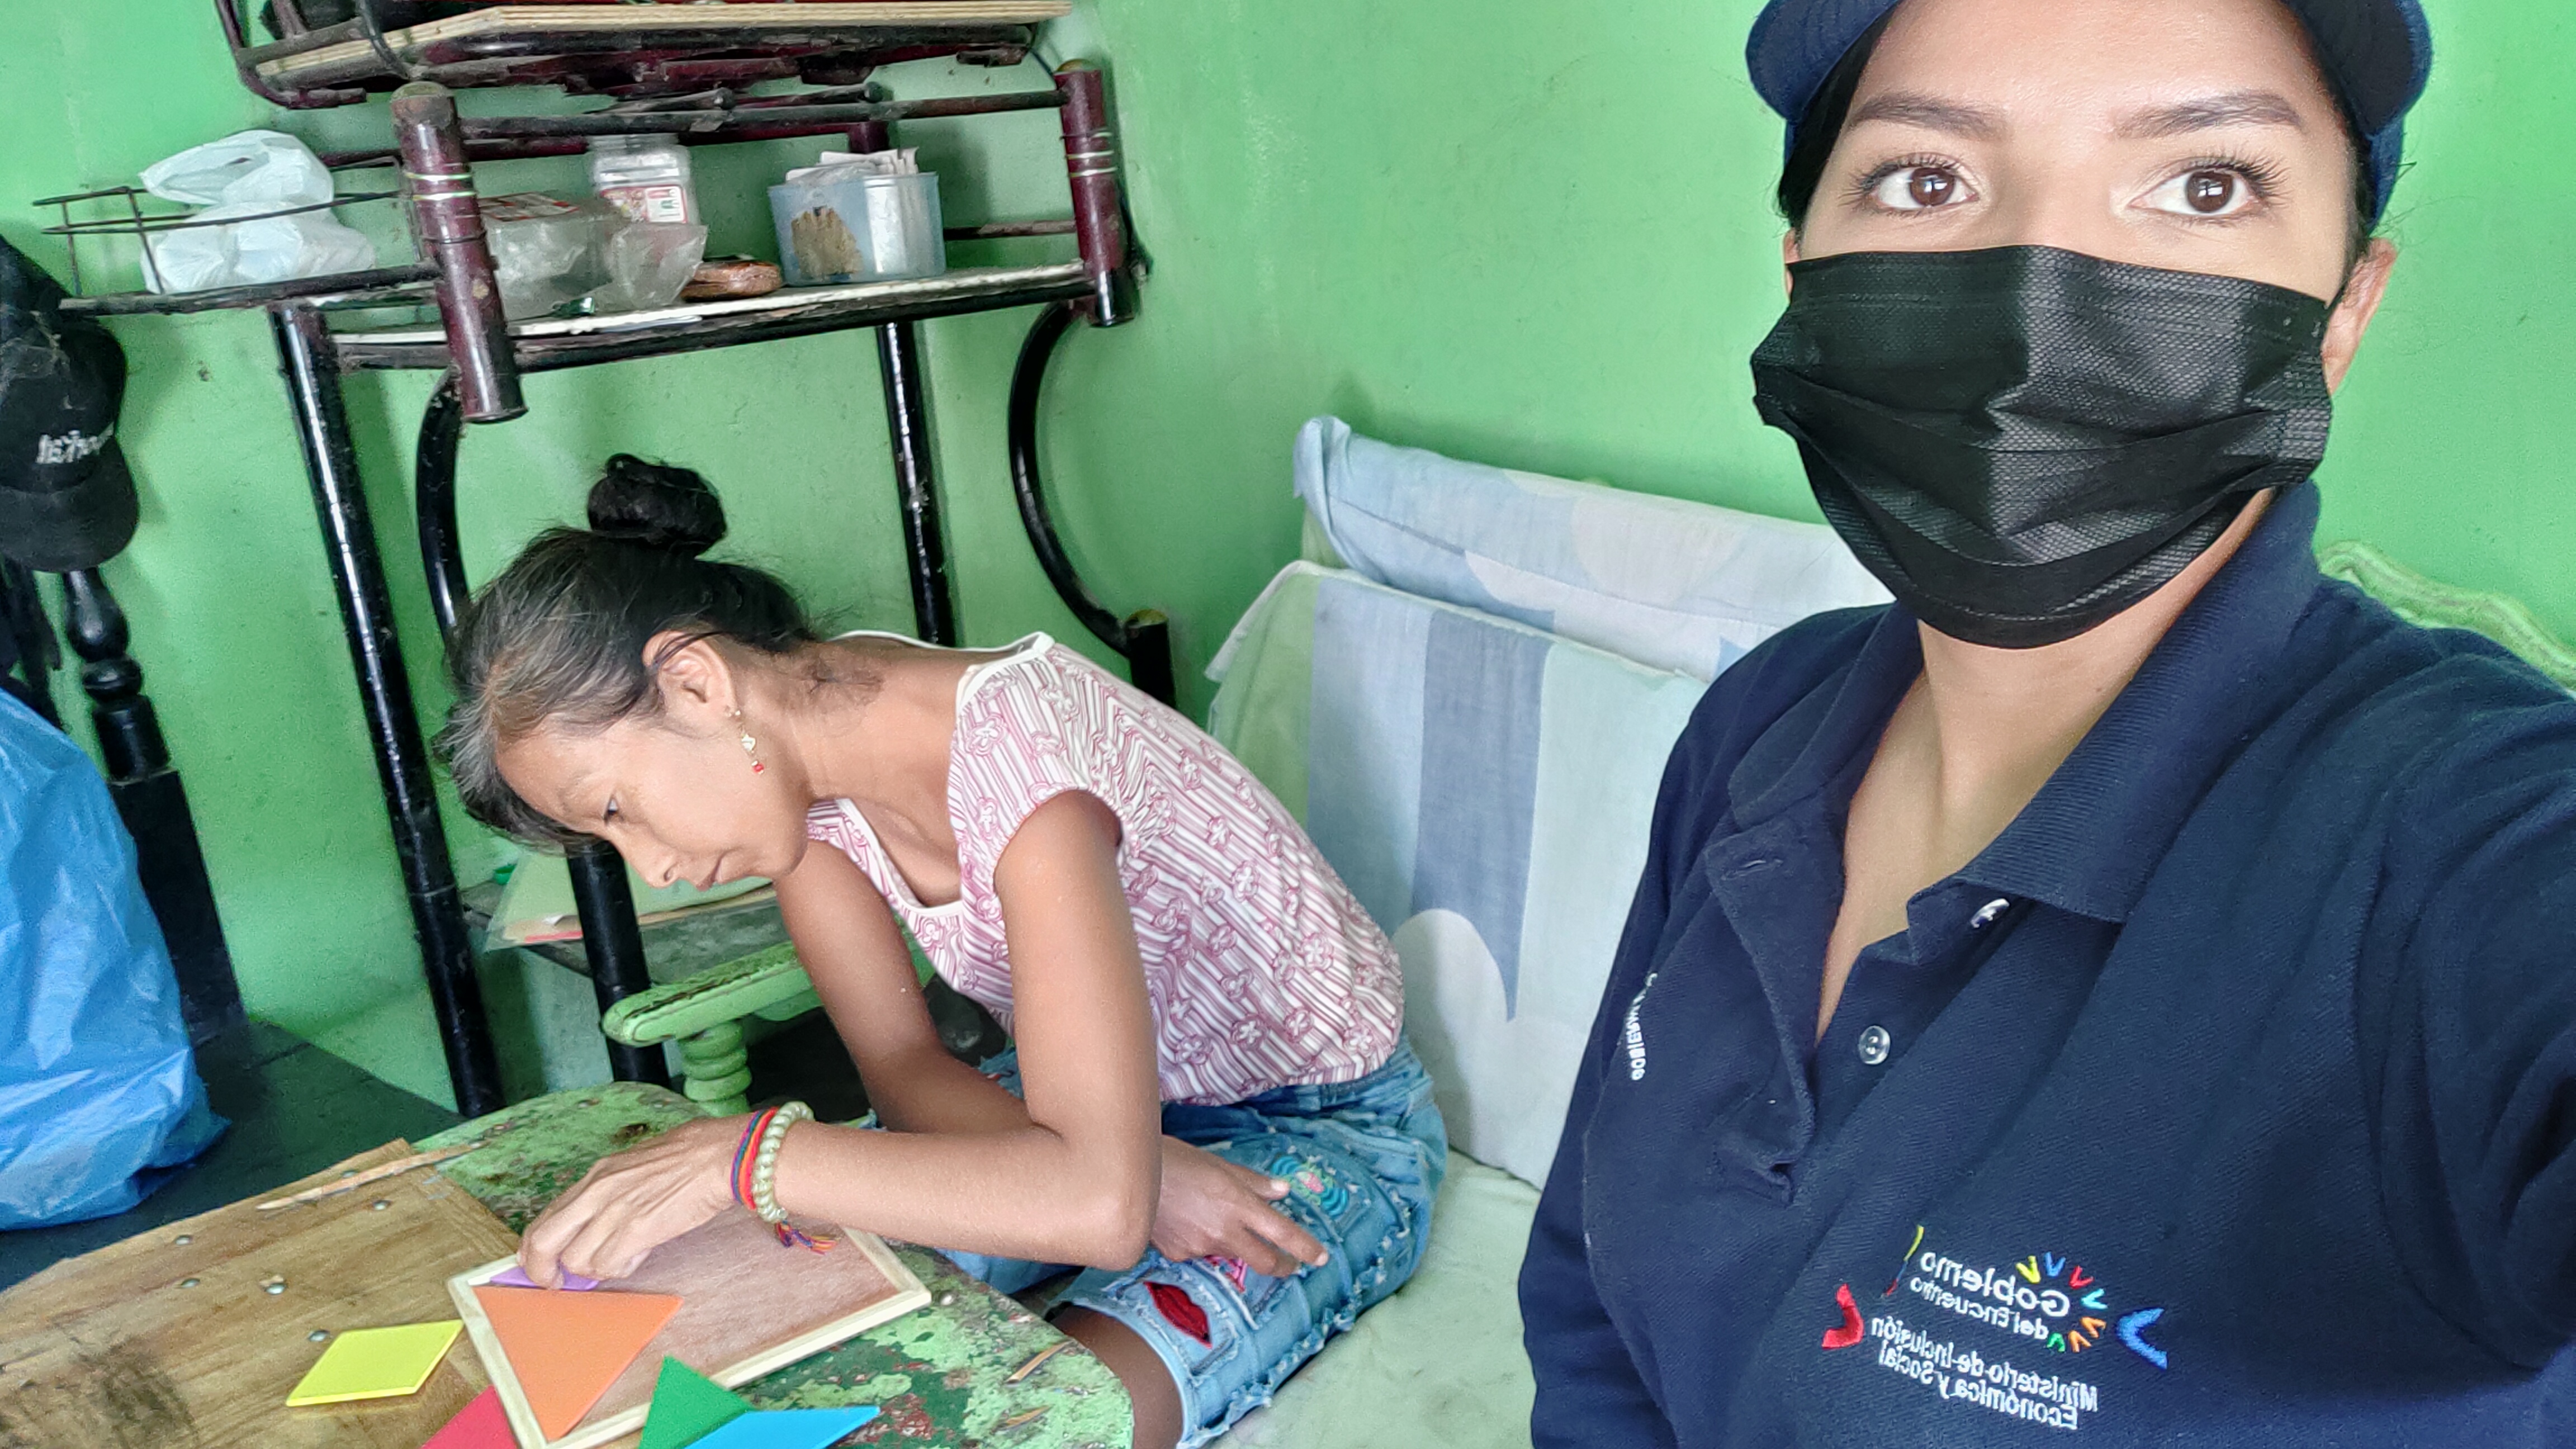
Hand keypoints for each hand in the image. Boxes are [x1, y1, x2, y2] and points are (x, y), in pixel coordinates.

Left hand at [518, 1115, 744, 1285]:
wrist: (717, 1155)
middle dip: (542, 1271)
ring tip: (620, 1258)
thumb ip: (608, 1196)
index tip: (541, 1266)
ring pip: (577, 1261)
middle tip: (555, 1284)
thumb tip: (594, 1229)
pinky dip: (619, 1269)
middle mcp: (596, 1193)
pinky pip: (608, 1266)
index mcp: (595, 1176)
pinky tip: (638, 1256)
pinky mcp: (636, 1230)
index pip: (544, 1218)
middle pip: (544, 1242)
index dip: (534, 1250)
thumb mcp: (632, 1168)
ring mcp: (613, 1211)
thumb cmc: (686, 1158)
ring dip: (595, 1269)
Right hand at [1151, 1138, 1329, 1278]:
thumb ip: (1252, 1181)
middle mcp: (1224, 1231)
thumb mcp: (1218, 1164)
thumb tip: (1281, 1192)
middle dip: (1282, 1266)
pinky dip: (1201, 1240)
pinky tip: (1186, 1220)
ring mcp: (1200, 1247)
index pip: (1283, 1233)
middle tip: (1288, 1264)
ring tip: (1211, 1215)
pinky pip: (1199, 1252)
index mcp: (1238, 1204)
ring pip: (1229, 1253)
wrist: (1125, 1178)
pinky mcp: (1178, 1255)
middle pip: (1264, 1261)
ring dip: (1233, 1242)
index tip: (1320, 1257)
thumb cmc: (1174, 1160)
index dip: (1305, 1248)